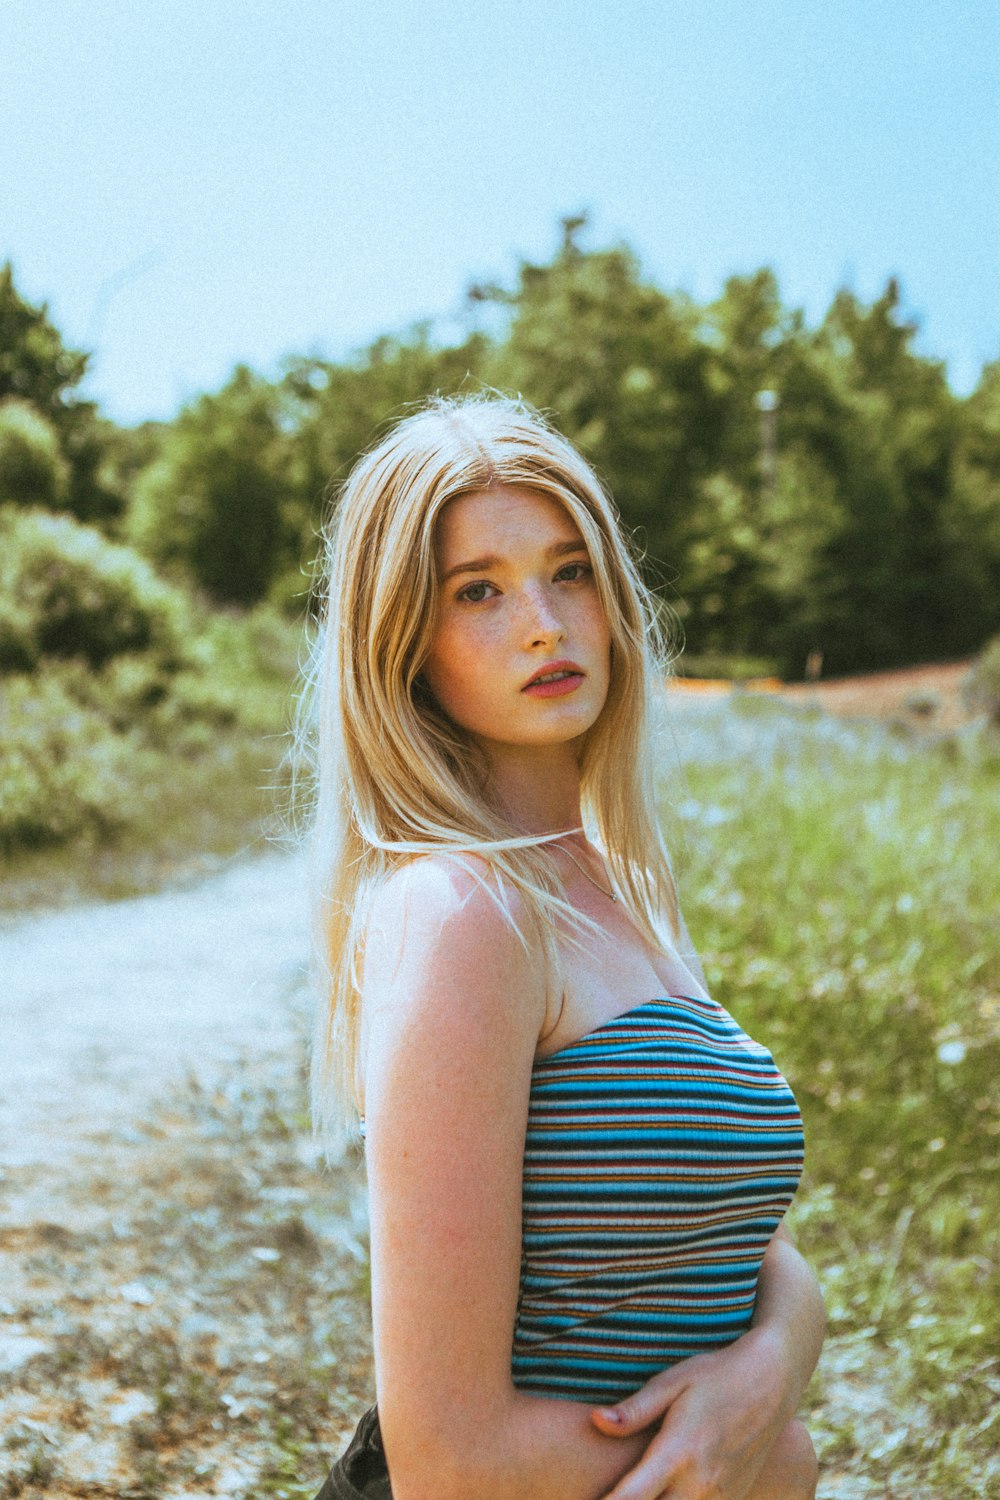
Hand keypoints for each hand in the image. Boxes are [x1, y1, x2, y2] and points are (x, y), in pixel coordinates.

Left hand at [590, 1328, 799, 1499]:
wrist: (773, 1381)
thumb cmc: (716, 1374)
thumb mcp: (673, 1381)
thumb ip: (635, 1409)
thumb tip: (596, 1421)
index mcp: (678, 1452)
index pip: (632, 1496)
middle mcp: (700, 1483)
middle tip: (594, 1495)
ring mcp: (719, 1497)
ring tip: (633, 1492)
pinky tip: (665, 1494)